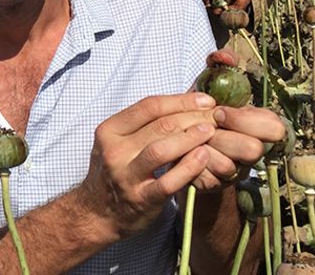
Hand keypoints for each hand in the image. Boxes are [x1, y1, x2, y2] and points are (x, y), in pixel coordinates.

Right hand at [76, 93, 217, 240]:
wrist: (98, 212)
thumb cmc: (116, 171)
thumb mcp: (118, 142)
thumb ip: (144, 124)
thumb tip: (185, 102)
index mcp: (109, 131)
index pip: (149, 106)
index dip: (181, 101)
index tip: (205, 100)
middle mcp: (114, 151)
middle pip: (159, 125)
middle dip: (192, 117)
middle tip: (216, 117)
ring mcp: (126, 176)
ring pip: (161, 150)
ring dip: (190, 138)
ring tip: (211, 132)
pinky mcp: (140, 198)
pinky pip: (168, 181)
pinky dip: (188, 168)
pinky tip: (204, 158)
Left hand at [192, 49, 285, 189]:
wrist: (175, 141)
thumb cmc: (197, 110)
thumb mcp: (208, 85)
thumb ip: (218, 66)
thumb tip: (222, 56)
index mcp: (257, 126)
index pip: (274, 127)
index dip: (245, 120)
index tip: (218, 111)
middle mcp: (251, 151)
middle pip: (253, 150)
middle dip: (222, 136)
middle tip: (202, 128)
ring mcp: (233, 171)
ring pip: (228, 167)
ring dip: (203, 149)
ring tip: (187, 139)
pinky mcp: (212, 186)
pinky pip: (205, 179)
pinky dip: (188, 163)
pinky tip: (178, 152)